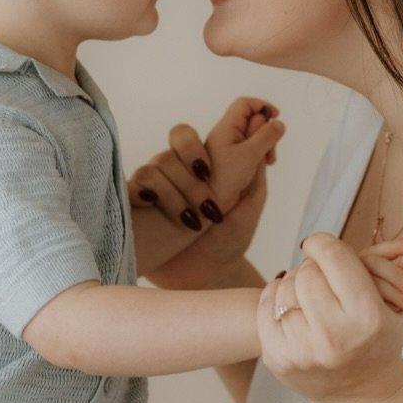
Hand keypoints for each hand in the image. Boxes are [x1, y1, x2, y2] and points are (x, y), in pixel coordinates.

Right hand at [130, 97, 284, 287]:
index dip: (200, 141)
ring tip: (193, 223)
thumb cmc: (230, 240)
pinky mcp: (137, 204)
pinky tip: (156, 211)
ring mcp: (156, 185)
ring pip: (156, 164)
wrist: (206, 276)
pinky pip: (133, 186)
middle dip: (191, 161)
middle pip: (177, 136)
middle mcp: (178, 169)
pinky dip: (145, 196)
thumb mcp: (250, 203)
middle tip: (205, 192)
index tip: (210, 169)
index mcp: (203, 165)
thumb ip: (255, 167)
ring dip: (178, 194)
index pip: (193, 134)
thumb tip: (269, 127)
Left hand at [259, 216, 402, 402]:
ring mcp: (302, 352)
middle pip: (306, 270)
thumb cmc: (383, 339)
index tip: (327, 249)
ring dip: (296, 285)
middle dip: (314, 268)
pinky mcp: (278, 360)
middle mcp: (333, 338)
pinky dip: (277, 300)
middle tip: (325, 279)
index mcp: (367, 318)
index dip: (325, 244)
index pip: (331, 255)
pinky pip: (265, 306)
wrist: (361, 394)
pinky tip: (296, 311)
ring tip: (314, 299)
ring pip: (284, 286)